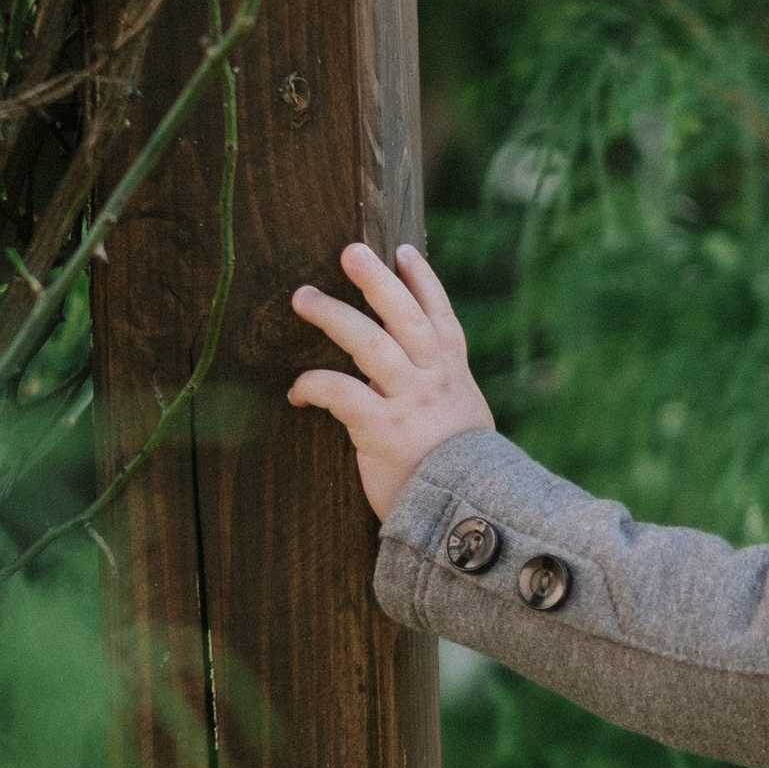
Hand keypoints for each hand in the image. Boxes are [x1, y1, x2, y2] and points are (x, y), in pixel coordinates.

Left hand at [289, 241, 494, 520]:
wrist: (471, 517)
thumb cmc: (463, 472)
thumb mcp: (464, 420)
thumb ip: (442, 389)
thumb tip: (419, 369)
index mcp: (454, 373)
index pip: (440, 316)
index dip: (422, 281)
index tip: (401, 250)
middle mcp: (434, 380)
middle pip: (405, 317)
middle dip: (377, 281)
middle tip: (349, 252)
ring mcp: (410, 402)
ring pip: (370, 345)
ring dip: (334, 316)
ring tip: (304, 296)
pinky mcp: (383, 430)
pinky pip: (343, 395)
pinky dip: (315, 385)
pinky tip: (297, 390)